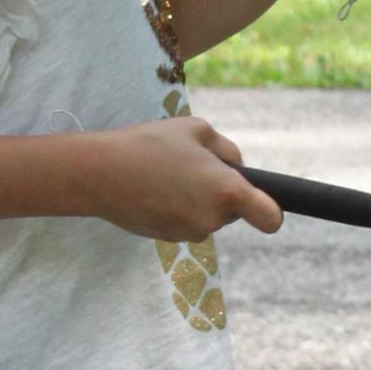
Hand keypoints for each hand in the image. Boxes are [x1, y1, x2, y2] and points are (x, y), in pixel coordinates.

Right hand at [83, 114, 281, 240]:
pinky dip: (177, 207)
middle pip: (233, 210)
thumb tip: (237, 168)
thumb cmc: (150, 144)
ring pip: (207, 215)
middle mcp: (212, 219)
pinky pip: (185, 221)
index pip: (270, 218)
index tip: (261, 200)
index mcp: (227, 191)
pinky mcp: (168, 239)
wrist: (99, 173)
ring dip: (197, 198)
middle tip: (190, 164)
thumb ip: (228, 150)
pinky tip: (154, 188)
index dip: (271, 210)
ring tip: (167, 173)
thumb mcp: (197, 129)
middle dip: (220, 190)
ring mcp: (189, 233)